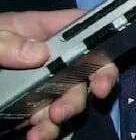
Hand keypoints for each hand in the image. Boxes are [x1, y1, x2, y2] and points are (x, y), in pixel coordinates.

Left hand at [0, 10, 118, 139]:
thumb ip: (8, 41)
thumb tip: (40, 54)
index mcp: (44, 30)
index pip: (86, 28)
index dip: (104, 44)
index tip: (102, 72)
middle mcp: (50, 57)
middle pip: (85, 71)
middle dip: (81, 93)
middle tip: (62, 111)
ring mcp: (41, 84)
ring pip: (69, 99)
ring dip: (62, 117)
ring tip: (42, 129)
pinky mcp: (29, 107)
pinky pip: (47, 120)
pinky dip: (45, 131)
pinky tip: (33, 136)